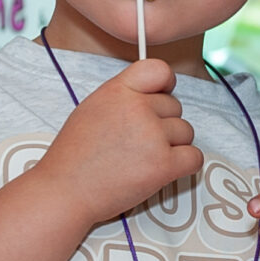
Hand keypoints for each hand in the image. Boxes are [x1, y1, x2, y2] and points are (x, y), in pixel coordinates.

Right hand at [32, 58, 201, 221]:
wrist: (65, 191)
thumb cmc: (75, 156)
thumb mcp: (93, 108)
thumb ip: (124, 96)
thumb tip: (155, 94)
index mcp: (118, 90)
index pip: (159, 70)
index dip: (165, 85)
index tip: (160, 97)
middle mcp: (137, 108)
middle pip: (175, 107)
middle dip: (162, 124)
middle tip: (137, 142)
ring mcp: (152, 136)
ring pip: (186, 132)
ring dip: (172, 146)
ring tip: (142, 158)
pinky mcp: (163, 164)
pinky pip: (194, 157)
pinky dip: (184, 165)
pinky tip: (162, 169)